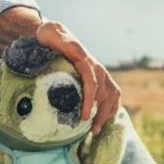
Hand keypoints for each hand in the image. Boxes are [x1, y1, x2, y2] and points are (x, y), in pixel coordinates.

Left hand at [34, 20, 120, 134]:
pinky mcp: (99, 77)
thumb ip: (65, 43)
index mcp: (86, 61)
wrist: (54, 33)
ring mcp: (100, 73)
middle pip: (103, 94)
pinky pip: (112, 93)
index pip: (92, 83)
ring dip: (106, 113)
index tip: (85, 117)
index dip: (89, 101)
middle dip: (99, 114)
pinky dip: (112, 107)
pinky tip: (105, 119)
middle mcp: (97, 68)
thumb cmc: (50, 36)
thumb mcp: (52, 35)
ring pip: (111, 96)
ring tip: (96, 129)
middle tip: (90, 131)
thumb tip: (81, 54)